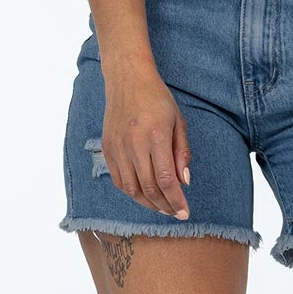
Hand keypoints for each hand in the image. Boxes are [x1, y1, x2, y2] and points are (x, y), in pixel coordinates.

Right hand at [100, 70, 191, 218]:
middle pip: (149, 189)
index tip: (185, 212)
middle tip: (176, 214)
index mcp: (155, 136)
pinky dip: (132, 192)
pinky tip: (144, 194)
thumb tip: (184, 182)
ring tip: (162, 207)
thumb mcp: (178, 122)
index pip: (166, 180)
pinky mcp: (107, 149)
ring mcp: (117, 148)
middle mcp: (134, 145)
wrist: (127, 79)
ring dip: (148, 204)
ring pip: (131, 189)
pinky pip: (118, 180)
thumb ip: (182, 153)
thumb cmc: (157, 99)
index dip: (176, 201)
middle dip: (165, 206)